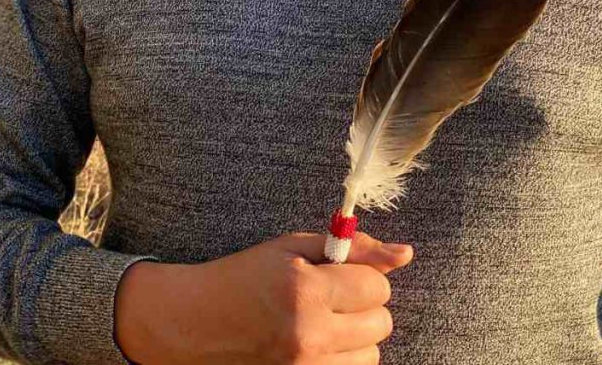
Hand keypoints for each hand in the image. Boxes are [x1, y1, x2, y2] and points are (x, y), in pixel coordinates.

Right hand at [114, 229, 413, 363]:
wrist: (196, 322)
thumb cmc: (246, 276)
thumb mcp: (294, 248)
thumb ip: (353, 248)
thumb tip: (405, 253)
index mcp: (306, 291)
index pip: (376, 285)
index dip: (364, 275)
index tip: (341, 274)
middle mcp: (309, 336)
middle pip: (382, 323)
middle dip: (363, 305)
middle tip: (331, 297)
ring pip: (371, 355)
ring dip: (356, 337)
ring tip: (323, 323)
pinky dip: (343, 359)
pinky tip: (320, 345)